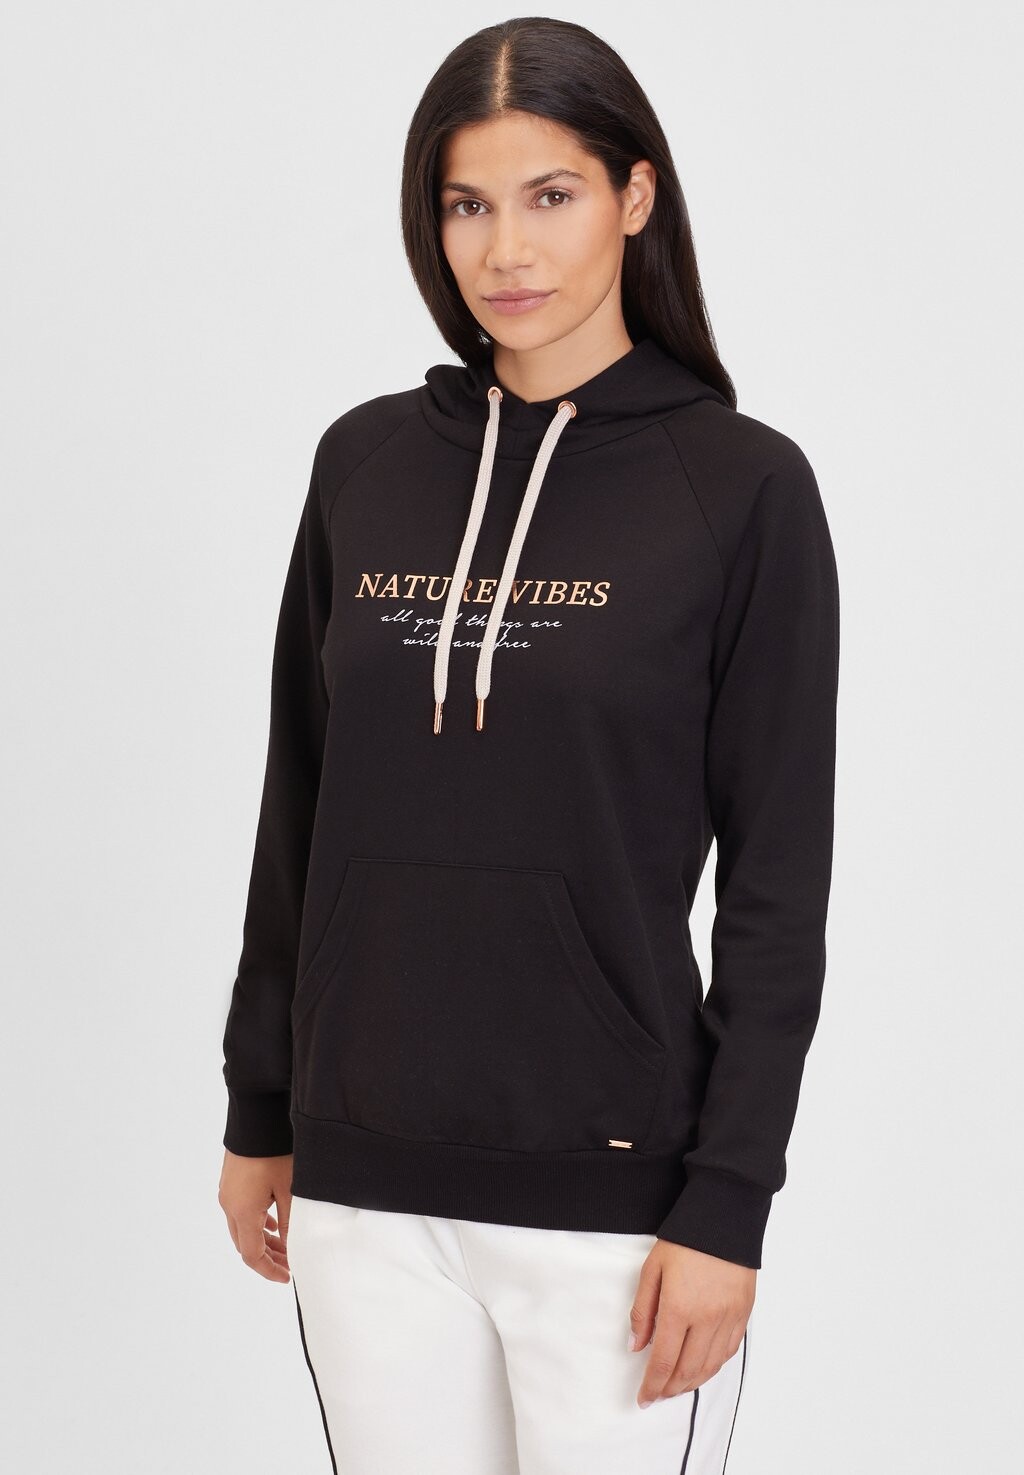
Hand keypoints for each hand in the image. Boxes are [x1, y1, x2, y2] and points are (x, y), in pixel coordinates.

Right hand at [218, 1149, 293, 1282]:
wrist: (256, 1113)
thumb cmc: (275, 1150)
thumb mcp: (290, 1189)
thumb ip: (290, 1223)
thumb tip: (293, 1248)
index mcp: (242, 1212)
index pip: (252, 1255)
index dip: (269, 1270)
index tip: (288, 1277)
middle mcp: (229, 1205)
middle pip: (246, 1244)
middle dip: (268, 1258)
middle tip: (292, 1263)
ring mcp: (228, 1192)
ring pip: (243, 1228)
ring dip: (263, 1240)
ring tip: (287, 1246)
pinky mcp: (232, 1180)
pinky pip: (241, 1212)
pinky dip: (258, 1223)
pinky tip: (273, 1223)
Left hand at [629, 1240, 754, 1407]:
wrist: (724, 1217)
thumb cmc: (684, 1240)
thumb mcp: (652, 1269)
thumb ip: (643, 1310)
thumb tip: (636, 1345)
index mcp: (679, 1307)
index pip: (663, 1360)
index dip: (652, 1385)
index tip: (643, 1399)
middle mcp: (706, 1318)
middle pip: (687, 1370)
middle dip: (670, 1389)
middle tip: (658, 1394)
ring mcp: (728, 1318)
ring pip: (710, 1366)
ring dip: (691, 1383)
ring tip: (676, 1386)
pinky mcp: (743, 1314)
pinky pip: (728, 1352)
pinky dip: (713, 1367)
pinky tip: (701, 1368)